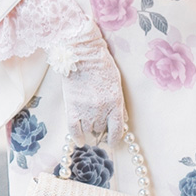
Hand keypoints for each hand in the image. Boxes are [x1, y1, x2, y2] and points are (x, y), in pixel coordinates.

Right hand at [48, 21, 126, 144]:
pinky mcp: (72, 107)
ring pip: (89, 130)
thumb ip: (119, 104)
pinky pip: (74, 130)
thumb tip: (123, 120)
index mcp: (115, 102)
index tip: (112, 142)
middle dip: (100, 126)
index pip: (117, 131)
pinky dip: (77, 137)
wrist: (82, 53)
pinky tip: (80, 140)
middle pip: (101, 129)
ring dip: (89, 127)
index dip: (114, 139)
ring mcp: (86, 109)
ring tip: (88, 119)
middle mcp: (101, 109)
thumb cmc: (101, 65)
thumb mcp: (116, 83)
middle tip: (97, 119)